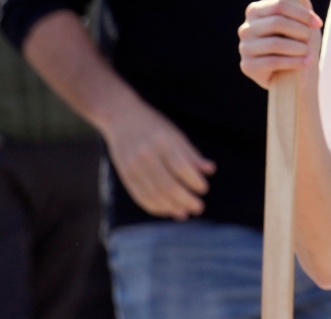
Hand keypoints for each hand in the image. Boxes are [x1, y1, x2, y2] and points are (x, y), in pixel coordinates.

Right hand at [101, 100, 215, 219]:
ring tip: (184, 213)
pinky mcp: (124, 175)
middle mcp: (147, 155)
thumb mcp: (176, 133)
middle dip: (184, 199)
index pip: (181, 167)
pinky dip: (154, 206)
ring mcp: (133, 166)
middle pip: (167, 184)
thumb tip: (210, 170)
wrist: (120, 117)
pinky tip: (166, 210)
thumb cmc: (154, 125)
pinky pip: (139, 196)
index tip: (204, 190)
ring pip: (153, 194)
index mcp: (163, 141)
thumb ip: (191, 153)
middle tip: (198, 208)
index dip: (194, 181)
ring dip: (170, 207)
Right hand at [238, 0, 321, 91]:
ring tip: (309, 53)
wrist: (297, 73)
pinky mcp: (247, 67)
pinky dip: (294, 62)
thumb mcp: (301, 13)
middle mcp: (245, 27)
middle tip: (311, 39)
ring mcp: (244, 47)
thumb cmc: (299, 39)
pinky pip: (272, 62)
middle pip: (278, 23)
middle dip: (300, 32)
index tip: (317, 22)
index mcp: (255, 10)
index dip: (302, 13)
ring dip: (298, 48)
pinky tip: (305, 63)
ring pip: (275, 43)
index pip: (279, 5)